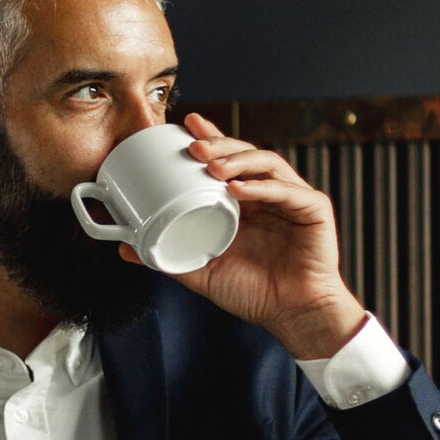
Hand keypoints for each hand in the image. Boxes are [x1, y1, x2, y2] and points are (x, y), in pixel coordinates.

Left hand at [117, 111, 367, 359]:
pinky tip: (239, 189)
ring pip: (267, 164)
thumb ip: (167, 257)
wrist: (292, 315)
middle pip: (245, 154)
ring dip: (238, 160)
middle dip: (219, 145)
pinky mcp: (314, 210)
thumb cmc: (252, 292)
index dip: (209, 138)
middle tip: (193, 146)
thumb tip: (125, 248)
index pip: (226, 160)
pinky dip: (263, 187)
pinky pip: (288, 192)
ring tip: (212, 165)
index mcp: (244, 201)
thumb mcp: (202, 271)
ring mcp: (293, 198)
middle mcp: (268, 193)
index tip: (185, 124)